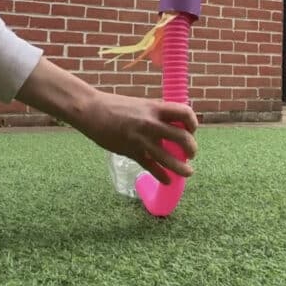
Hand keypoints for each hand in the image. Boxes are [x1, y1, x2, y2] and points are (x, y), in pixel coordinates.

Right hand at [78, 93, 197, 183]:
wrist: (92, 110)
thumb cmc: (116, 105)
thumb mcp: (141, 104)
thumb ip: (155, 114)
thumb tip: (170, 124)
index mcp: (155, 108)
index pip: (185, 113)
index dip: (193, 123)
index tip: (191, 130)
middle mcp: (152, 124)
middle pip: (182, 138)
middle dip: (192, 149)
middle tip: (191, 154)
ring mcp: (142, 140)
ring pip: (169, 158)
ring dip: (182, 168)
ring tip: (188, 172)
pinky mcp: (131, 152)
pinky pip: (151, 167)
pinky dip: (161, 175)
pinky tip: (167, 181)